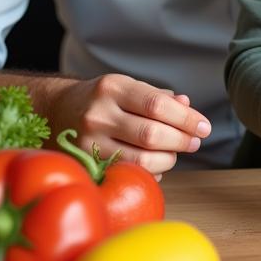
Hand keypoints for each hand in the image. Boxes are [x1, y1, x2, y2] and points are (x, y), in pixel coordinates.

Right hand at [46, 74, 210, 175]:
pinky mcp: (85, 163)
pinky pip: (126, 173)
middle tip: (195, 142)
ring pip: (140, 160)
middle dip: (181, 141)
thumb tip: (188, 105)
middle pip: (151, 135)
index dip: (186, 119)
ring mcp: (89, 141)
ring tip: (175, 152)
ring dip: (167, 159)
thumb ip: (159, 97)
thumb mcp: (128, 87)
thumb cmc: (103, 98)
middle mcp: (98, 114)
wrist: (56, 109)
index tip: (204, 127)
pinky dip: (148, 172)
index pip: (158, 105)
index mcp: (114, 87)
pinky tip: (156, 165)